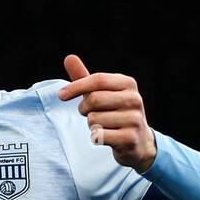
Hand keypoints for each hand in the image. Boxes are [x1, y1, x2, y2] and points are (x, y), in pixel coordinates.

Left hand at [57, 54, 156, 171]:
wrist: (138, 141)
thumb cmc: (115, 113)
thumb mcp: (102, 93)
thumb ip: (85, 78)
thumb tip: (69, 57)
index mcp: (128, 83)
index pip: (97, 79)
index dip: (76, 86)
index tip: (62, 95)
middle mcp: (134, 99)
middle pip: (94, 99)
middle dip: (84, 109)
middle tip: (90, 114)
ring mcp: (134, 119)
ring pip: (94, 119)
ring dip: (91, 125)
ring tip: (103, 126)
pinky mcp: (129, 138)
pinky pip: (98, 135)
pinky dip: (96, 137)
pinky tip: (107, 137)